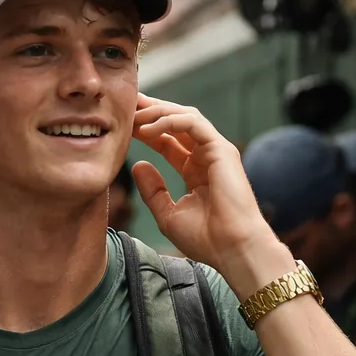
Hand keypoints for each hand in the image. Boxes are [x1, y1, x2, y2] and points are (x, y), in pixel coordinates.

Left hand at [130, 95, 289, 283]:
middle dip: (151, 110)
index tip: (123, 125)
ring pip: (185, 116)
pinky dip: (169, 121)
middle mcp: (206, 157)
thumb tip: (138, 165)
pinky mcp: (222, 149)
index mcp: (195, 171)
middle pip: (176, 122)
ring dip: (158, 112)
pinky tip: (148, 128)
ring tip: (134, 116)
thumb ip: (153, 190)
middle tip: (126, 105)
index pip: (168, 140)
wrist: (232, 250)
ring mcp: (216, 151)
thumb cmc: (206, 239)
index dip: (146, 129)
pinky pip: (193, 123)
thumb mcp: (168, 214)